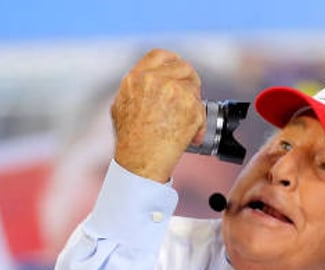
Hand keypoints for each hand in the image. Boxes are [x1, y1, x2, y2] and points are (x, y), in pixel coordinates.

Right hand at [111, 48, 205, 182]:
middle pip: (184, 68)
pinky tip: (190, 135)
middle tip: (189, 99)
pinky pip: (202, 110)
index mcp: (137, 77)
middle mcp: (156, 80)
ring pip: (195, 89)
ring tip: (185, 122)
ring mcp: (175, 91)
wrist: (141, 158)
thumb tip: (149, 85)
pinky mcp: (191, 106)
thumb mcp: (122, 105)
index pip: (161, 55)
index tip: (179, 71)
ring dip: (194, 104)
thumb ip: (137, 89)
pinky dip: (199, 125)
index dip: (173, 62)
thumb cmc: (131, 140)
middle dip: (189, 82)